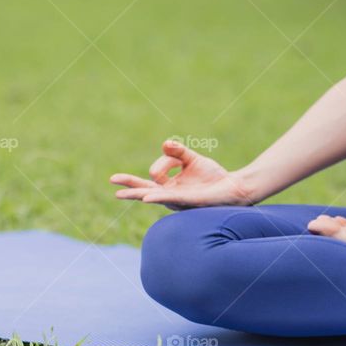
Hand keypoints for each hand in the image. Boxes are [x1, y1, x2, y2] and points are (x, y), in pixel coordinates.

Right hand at [110, 140, 254, 208]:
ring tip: (120, 194)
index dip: (163, 161)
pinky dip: (158, 197)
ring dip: (137, 193)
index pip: (154, 173)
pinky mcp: (189, 201)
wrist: (234, 188)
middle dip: (129, 184)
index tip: (178, 157)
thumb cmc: (213, 177)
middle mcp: (170, 196)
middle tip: (111, 179)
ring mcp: (178, 200)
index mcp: (169, 188)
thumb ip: (179, 152)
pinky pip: (170, 198)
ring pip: (154, 195)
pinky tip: (147, 197)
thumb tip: (165, 144)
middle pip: (144, 189)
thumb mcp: (193, 160)